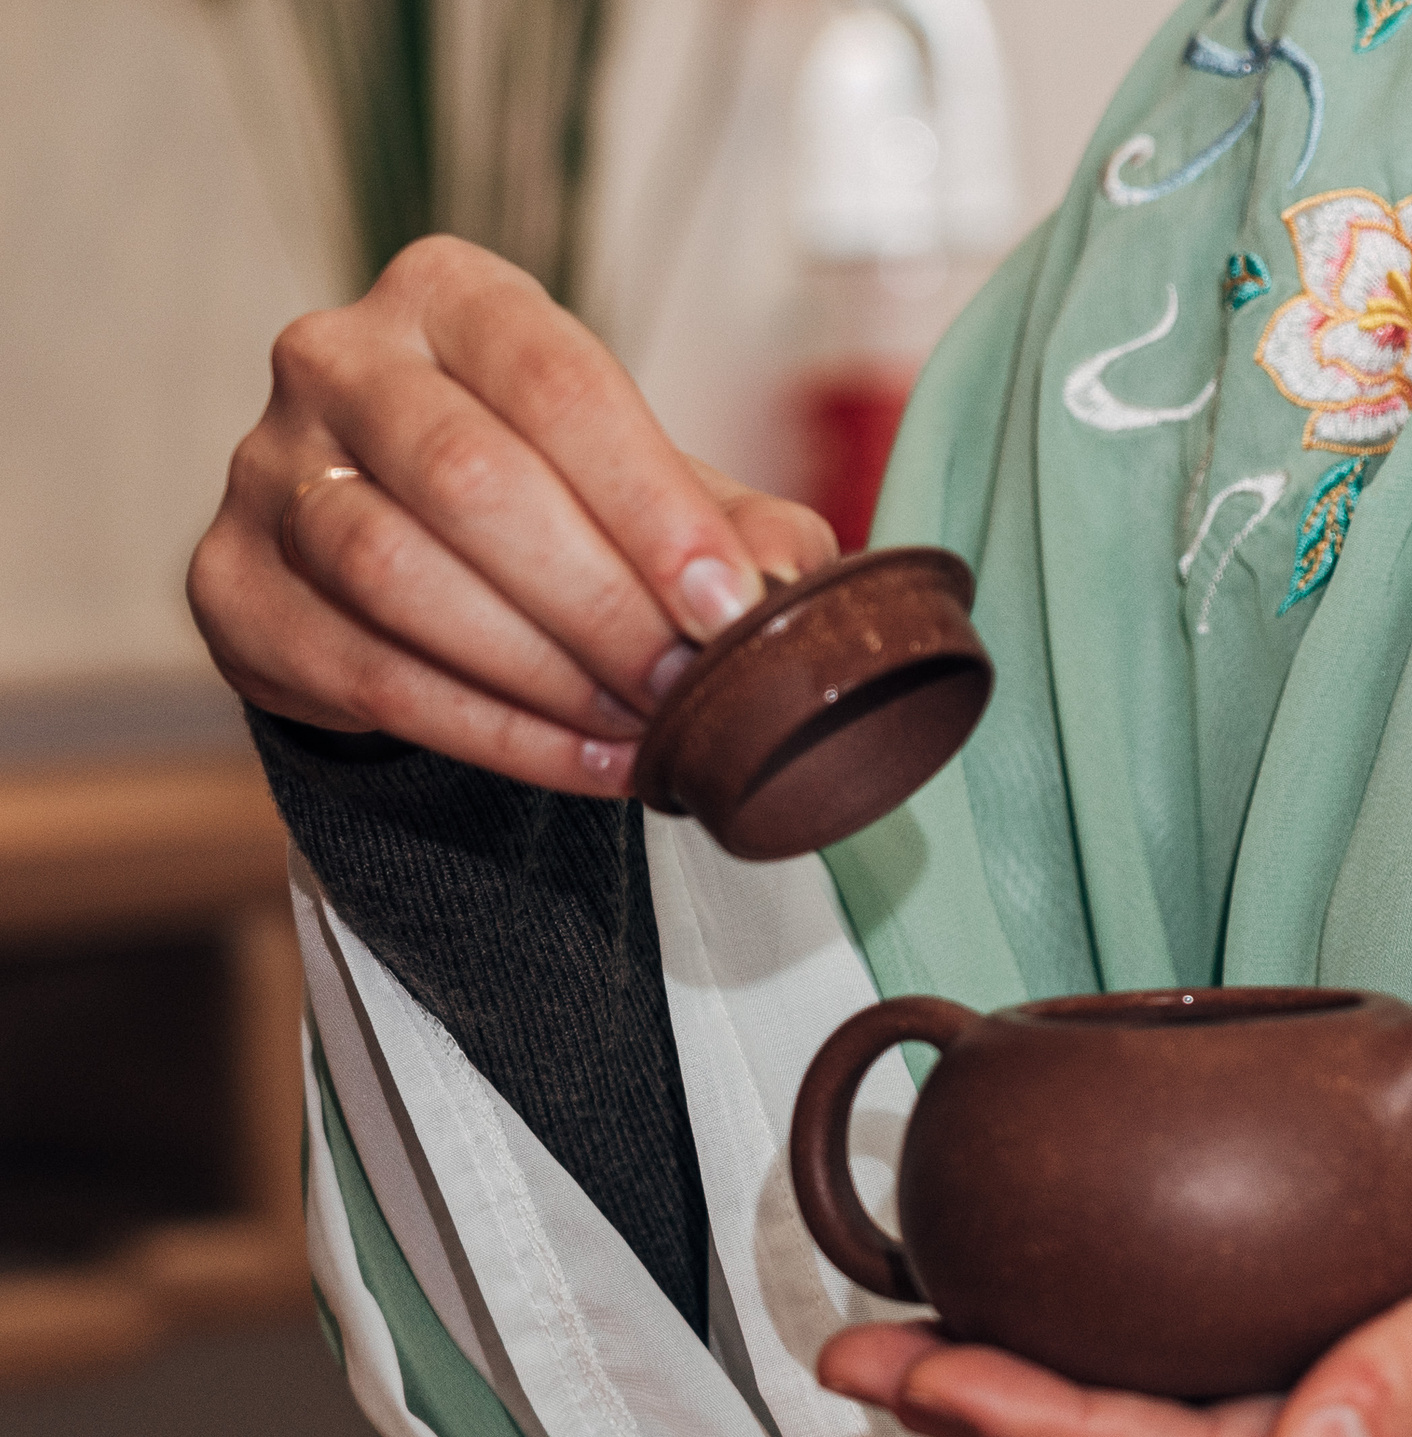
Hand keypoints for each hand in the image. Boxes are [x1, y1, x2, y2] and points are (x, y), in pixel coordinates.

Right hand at [188, 235, 839, 794]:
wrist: (412, 562)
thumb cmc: (560, 499)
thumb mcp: (657, 490)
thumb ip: (734, 525)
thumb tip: (782, 583)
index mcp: (453, 295)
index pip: (557, 383)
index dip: (651, 504)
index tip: (726, 605)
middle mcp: (338, 357)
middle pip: (469, 477)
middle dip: (598, 601)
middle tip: (685, 686)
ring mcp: (263, 466)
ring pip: (396, 573)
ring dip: (540, 671)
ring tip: (643, 729)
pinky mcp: (228, 583)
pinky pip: (362, 670)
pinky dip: (491, 731)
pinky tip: (587, 763)